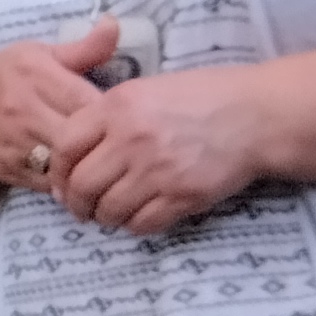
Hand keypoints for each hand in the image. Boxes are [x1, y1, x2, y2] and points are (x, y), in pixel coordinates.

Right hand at [0, 19, 120, 199]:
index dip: (114, 113)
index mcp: (36, 74)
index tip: (125, 116)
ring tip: (106, 161)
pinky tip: (80, 173)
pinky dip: (70, 182)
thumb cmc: (2, 77)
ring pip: (68, 163)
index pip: (90, 101)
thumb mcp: (36, 54)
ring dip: (89, 164)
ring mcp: (15, 142)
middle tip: (121, 144)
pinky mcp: (11, 169)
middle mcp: (24, 109)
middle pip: (81, 134)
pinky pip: (53, 183)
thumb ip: (82, 48)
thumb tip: (115, 24)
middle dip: (105, 142)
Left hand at [48, 66, 270, 237]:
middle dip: (76, 204)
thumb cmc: (202, 98)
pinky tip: (138, 217)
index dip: (58, 170)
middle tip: (81, 209)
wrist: (257, 115)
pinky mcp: (183, 195)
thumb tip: (73, 153)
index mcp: (117, 106)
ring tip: (109, 214)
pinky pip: (142, 223)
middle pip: (82, 184)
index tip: (62, 182)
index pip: (65, 146)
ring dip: (104, 217)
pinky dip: (134, 226)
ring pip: (109, 209)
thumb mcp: (146, 89)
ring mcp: (158, 169)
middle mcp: (132, 139)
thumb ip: (108, 116)